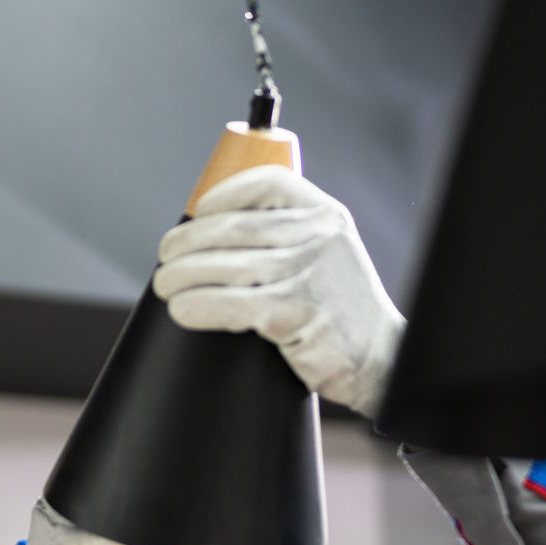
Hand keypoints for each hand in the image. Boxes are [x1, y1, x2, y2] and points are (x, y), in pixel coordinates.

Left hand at [152, 166, 405, 419]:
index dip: (223, 195)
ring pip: (227, 266)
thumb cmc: (339, 310)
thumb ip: (285, 238)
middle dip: (187, 242)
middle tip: (166, 258)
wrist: (379, 359)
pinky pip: (232, 304)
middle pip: (235, 227)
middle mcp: (320, 238)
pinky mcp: (297, 314)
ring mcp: (309, 276)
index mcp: (325, 215)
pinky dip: (198, 306)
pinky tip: (184, 310)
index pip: (267, 184)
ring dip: (183, 276)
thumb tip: (210, 235)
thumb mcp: (326, 255)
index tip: (196, 213)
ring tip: (166, 285)